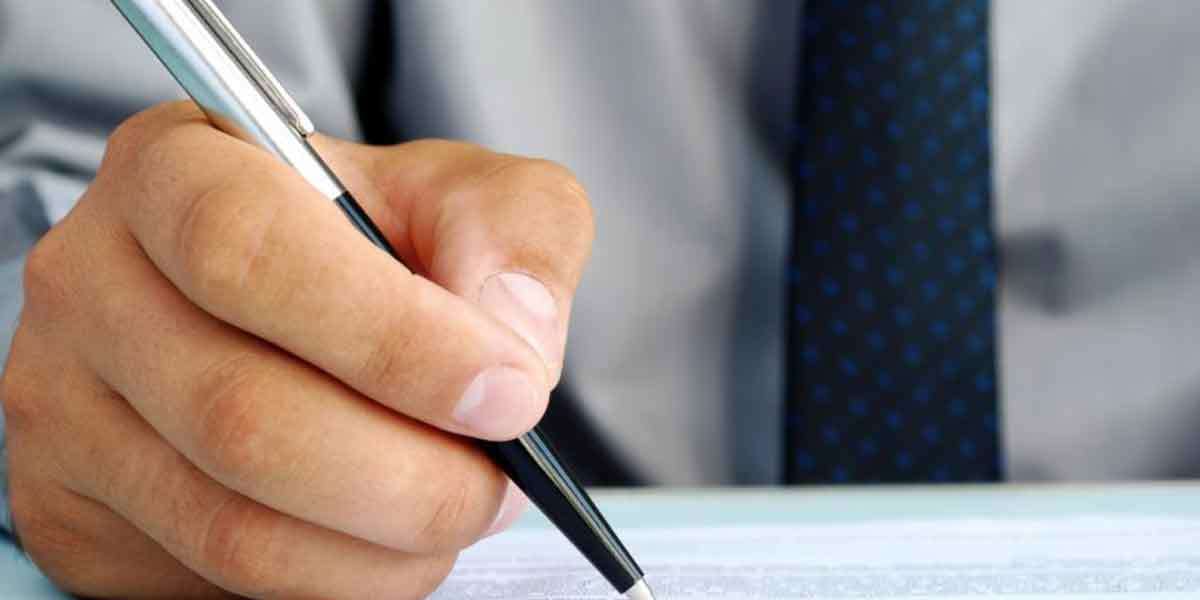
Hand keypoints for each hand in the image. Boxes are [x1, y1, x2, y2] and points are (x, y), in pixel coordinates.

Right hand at [0, 102, 592, 597]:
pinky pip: (215, 578)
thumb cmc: (375, 243)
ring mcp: (63, 405)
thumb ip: (515, 233)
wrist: (291, 310)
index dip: (393, 340)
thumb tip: (510, 339)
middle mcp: (93, 281)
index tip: (508, 395)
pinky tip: (384, 539)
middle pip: (242, 413)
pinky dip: (334, 579)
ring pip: (232, 521)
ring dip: (382, 545)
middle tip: (500, 481)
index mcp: (177, 168)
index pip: (249, 252)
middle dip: (410, 474)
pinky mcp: (75, 509)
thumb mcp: (464, 199)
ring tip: (458, 509)